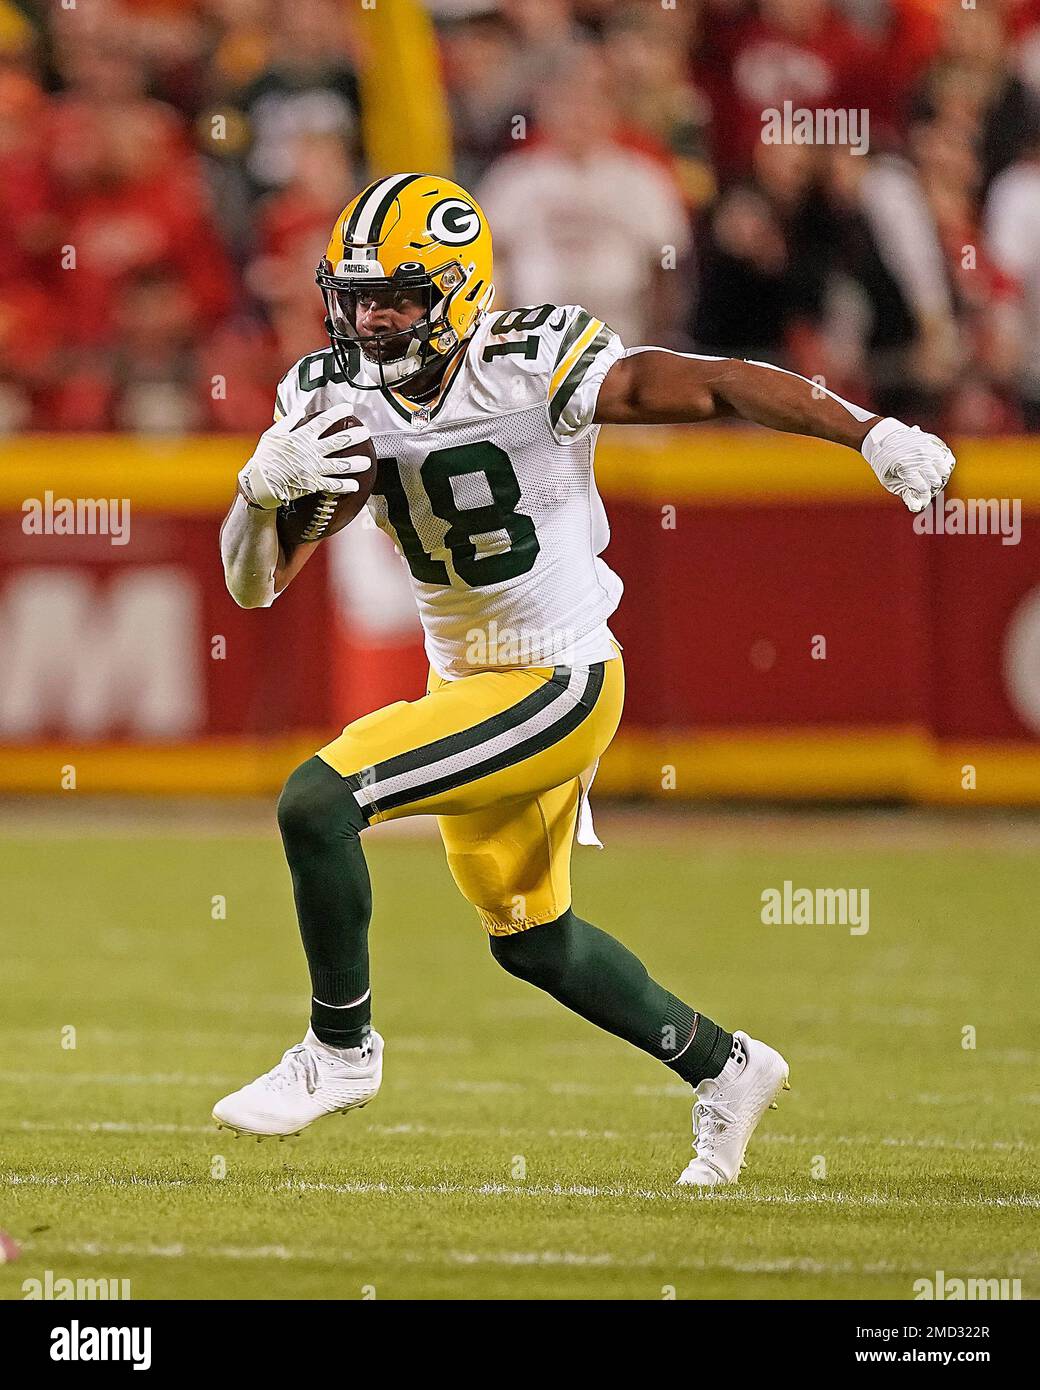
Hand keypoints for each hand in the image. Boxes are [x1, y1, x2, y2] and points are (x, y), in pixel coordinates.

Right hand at [238, 406, 372, 509]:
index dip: (338, 413)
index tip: (349, 408)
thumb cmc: (264, 459)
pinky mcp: (314, 484)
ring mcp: (314, 468)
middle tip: (366, 433)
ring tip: (367, 461)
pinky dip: (345, 486)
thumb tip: (300, 410)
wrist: (260, 483)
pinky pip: (333, 485)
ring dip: (355, 463)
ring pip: (340, 464)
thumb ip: (288, 422)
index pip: (323, 421)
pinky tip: (356, 485)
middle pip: (338, 441)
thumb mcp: (272, 435)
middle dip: (354, 436)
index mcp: (301, 437)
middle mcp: (311, 451)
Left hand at [861, 417, 955, 513]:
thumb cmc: (885, 463)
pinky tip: (934, 470)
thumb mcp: (889, 481)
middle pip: (936, 481)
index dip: (922, 498)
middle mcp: (920, 455)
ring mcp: (929, 447)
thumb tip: (918, 507)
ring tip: (928, 480)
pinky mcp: (936, 443)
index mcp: (905, 465)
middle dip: (929, 490)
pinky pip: (948, 460)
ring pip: (945, 471)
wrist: (884, 437)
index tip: (918, 500)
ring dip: (938, 479)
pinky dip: (943, 468)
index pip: (922, 488)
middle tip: (921, 489)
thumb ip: (905, 494)